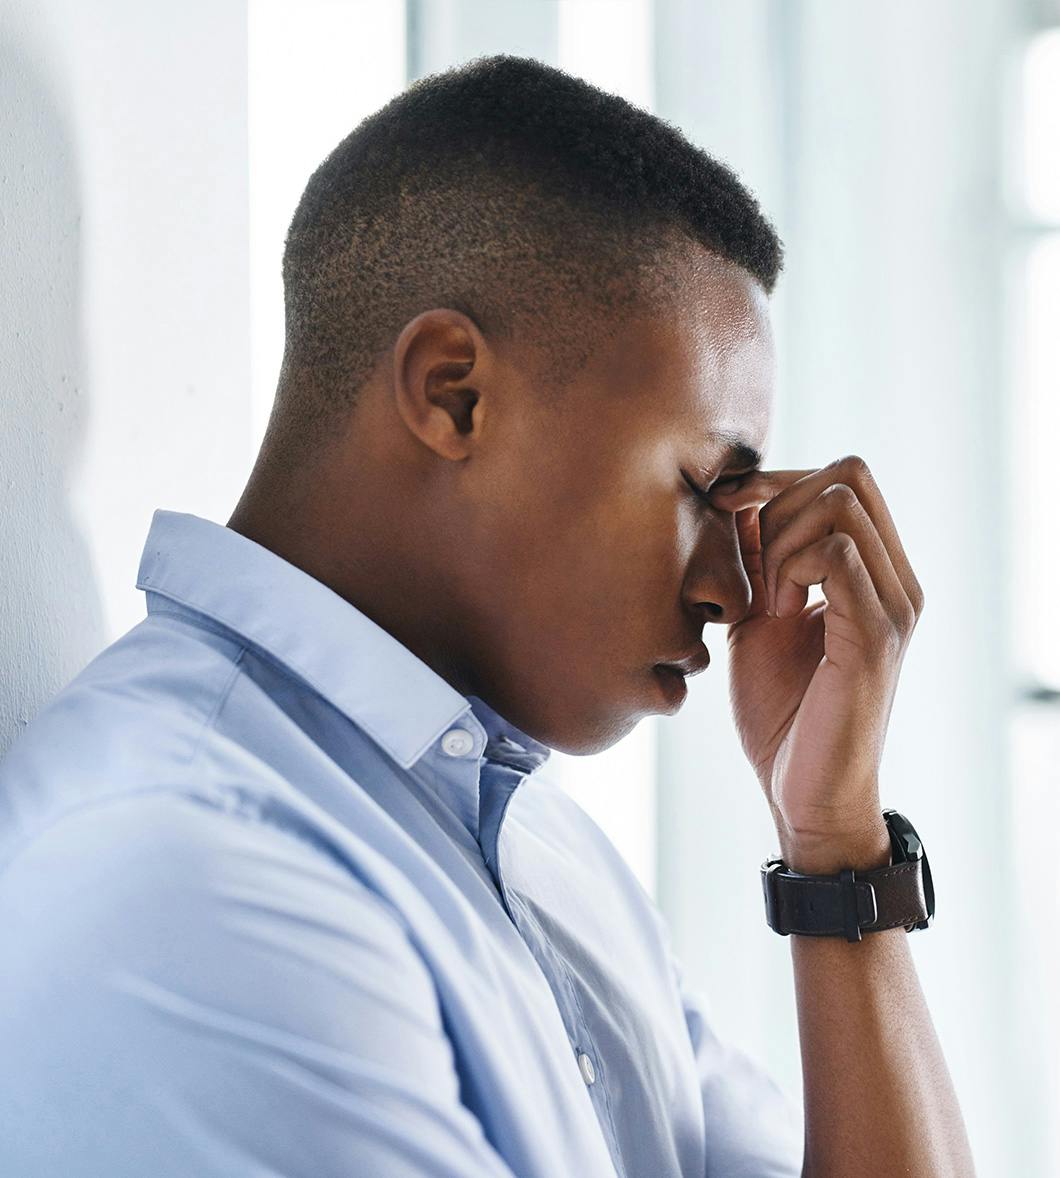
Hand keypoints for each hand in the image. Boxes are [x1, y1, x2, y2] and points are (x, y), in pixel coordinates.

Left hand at [706, 455, 924, 849]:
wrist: (802, 789)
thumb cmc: (782, 711)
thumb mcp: (758, 618)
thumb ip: (758, 562)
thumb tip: (740, 501)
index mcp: (875, 573)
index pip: (844, 478)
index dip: (779, 482)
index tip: (731, 513)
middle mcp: (897, 581)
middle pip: (848, 475)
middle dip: (780, 504)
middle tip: (755, 569)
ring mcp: (893, 605)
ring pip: (841, 504)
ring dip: (783, 539)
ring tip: (768, 598)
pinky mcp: (877, 636)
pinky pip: (837, 555)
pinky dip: (790, 568)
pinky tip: (775, 612)